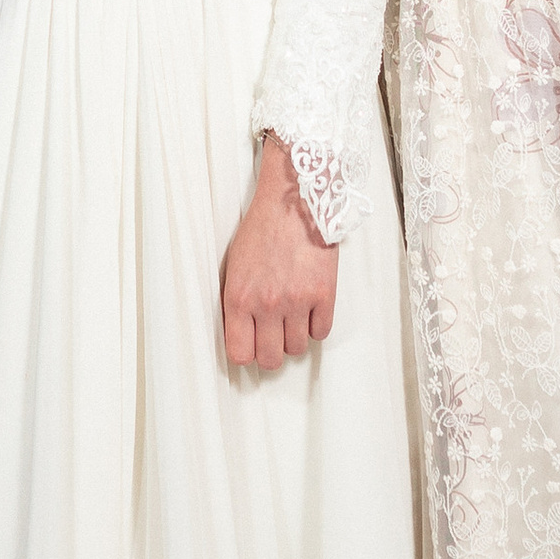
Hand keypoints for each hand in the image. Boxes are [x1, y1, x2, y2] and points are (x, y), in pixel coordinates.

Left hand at [219, 138, 336, 373]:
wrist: (293, 200)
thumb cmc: (262, 228)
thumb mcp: (235, 267)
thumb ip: (237, 302)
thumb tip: (242, 334)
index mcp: (239, 298)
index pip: (240, 354)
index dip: (247, 353)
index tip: (251, 346)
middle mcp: (267, 305)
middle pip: (270, 359)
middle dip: (271, 351)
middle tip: (273, 337)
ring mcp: (297, 301)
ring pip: (297, 348)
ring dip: (294, 337)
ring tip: (292, 318)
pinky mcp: (324, 293)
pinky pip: (321, 332)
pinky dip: (316, 326)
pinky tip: (310, 310)